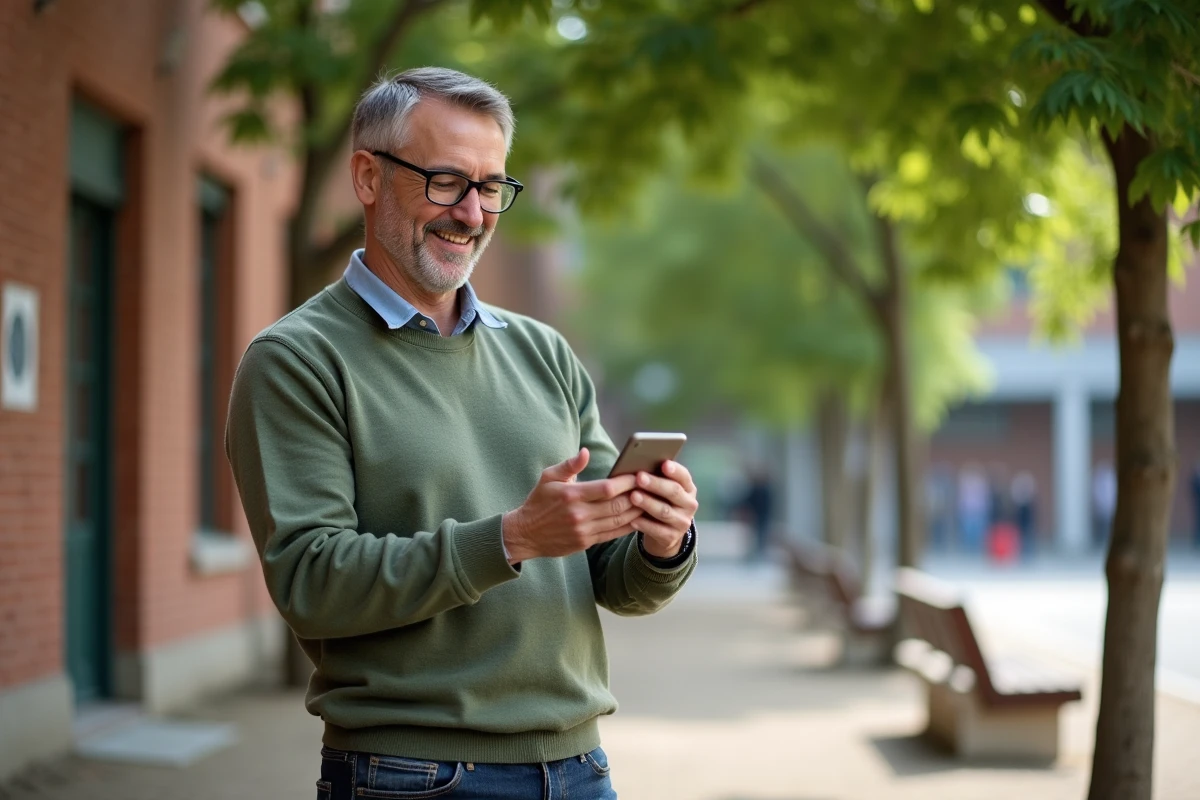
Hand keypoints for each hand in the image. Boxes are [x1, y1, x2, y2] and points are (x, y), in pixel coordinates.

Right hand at [502, 448, 642, 563]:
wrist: (525, 534)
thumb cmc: (538, 501)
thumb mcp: (548, 477)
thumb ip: (570, 465)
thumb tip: (586, 452)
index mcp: (571, 495)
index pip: (607, 488)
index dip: (626, 481)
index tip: (638, 473)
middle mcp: (579, 514)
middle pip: (617, 505)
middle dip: (637, 495)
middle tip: (651, 486)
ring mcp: (584, 531)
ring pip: (619, 520)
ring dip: (637, 510)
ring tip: (651, 500)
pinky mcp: (586, 542)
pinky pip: (613, 534)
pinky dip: (629, 526)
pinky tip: (639, 518)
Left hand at [631, 460, 699, 558]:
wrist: (665, 533)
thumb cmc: (660, 502)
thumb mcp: (663, 490)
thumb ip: (657, 478)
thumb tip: (638, 464)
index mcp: (688, 488)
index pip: (684, 476)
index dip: (675, 470)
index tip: (664, 464)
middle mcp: (689, 504)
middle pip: (674, 492)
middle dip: (656, 484)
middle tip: (639, 477)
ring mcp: (683, 522)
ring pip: (665, 511)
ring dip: (648, 503)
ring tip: (633, 496)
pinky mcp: (673, 537)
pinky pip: (657, 530)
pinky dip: (644, 525)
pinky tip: (633, 520)